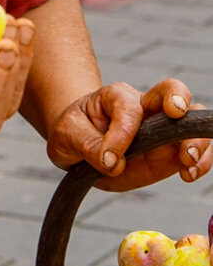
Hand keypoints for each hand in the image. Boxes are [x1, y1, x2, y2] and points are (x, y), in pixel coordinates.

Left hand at [46, 80, 211, 190]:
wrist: (79, 145)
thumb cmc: (73, 131)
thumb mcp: (66, 135)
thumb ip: (86, 144)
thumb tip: (112, 162)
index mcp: (116, 97)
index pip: (127, 109)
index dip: (121, 134)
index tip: (108, 160)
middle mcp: (144, 106)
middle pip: (171, 90)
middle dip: (177, 98)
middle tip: (176, 114)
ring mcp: (162, 128)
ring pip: (192, 119)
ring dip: (196, 137)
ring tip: (187, 160)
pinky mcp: (171, 151)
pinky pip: (196, 150)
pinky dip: (200, 161)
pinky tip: (187, 175)